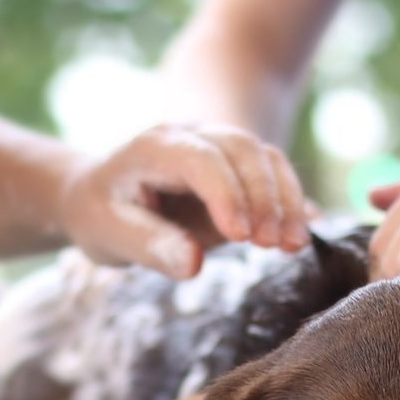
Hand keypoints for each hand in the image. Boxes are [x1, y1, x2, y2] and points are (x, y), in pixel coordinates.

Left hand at [60, 124, 309, 278]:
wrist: (97, 196)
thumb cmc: (100, 216)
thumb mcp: (111, 235)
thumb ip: (149, 247)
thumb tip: (193, 263)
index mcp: (154, 147)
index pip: (201, 159)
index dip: (227, 194)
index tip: (240, 237)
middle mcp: (190, 136)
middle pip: (242, 149)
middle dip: (264, 196)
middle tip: (272, 246)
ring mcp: (215, 147)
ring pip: (264, 157)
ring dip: (285, 200)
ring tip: (292, 246)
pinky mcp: (233, 169)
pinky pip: (271, 174)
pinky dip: (290, 202)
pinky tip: (301, 234)